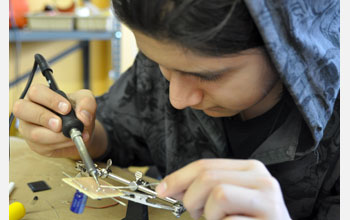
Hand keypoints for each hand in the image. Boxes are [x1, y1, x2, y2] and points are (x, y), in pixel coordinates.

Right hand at [12, 84, 97, 158]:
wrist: (81, 129)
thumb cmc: (78, 110)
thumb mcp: (86, 101)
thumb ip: (87, 103)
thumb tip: (83, 116)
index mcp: (38, 95)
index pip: (36, 92)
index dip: (50, 100)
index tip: (67, 108)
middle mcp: (28, 111)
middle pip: (22, 109)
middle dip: (43, 117)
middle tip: (60, 124)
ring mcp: (28, 129)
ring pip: (34, 134)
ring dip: (57, 136)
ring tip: (73, 134)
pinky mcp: (35, 145)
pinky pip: (44, 147)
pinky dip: (61, 145)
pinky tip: (71, 141)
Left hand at [155, 159, 290, 219]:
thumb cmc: (250, 219)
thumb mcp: (230, 197)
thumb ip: (206, 186)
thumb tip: (171, 186)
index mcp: (251, 169)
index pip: (206, 165)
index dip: (179, 177)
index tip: (164, 190)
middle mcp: (262, 179)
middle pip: (209, 177)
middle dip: (192, 198)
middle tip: (196, 213)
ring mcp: (268, 201)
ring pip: (219, 196)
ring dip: (210, 215)